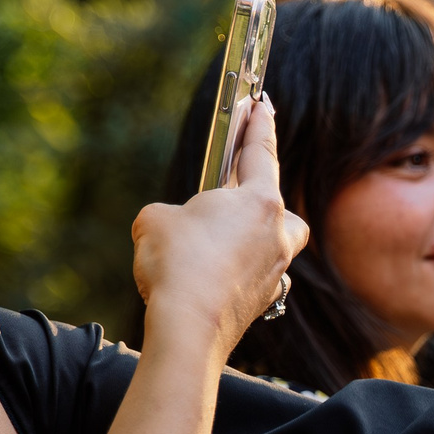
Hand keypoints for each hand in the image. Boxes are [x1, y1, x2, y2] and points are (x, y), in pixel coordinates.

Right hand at [130, 97, 307, 354]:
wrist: (188, 329)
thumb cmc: (177, 265)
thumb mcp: (155, 220)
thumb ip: (170, 214)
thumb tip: (176, 227)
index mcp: (260, 201)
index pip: (261, 151)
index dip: (258, 123)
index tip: (262, 103)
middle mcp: (278, 233)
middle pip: (273, 204)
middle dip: (250, 198)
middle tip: (223, 198)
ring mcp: (277, 270)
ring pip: (266, 244)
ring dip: (243, 241)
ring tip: (206, 248)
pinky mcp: (265, 301)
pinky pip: (252, 275)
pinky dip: (233, 273)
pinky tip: (205, 281)